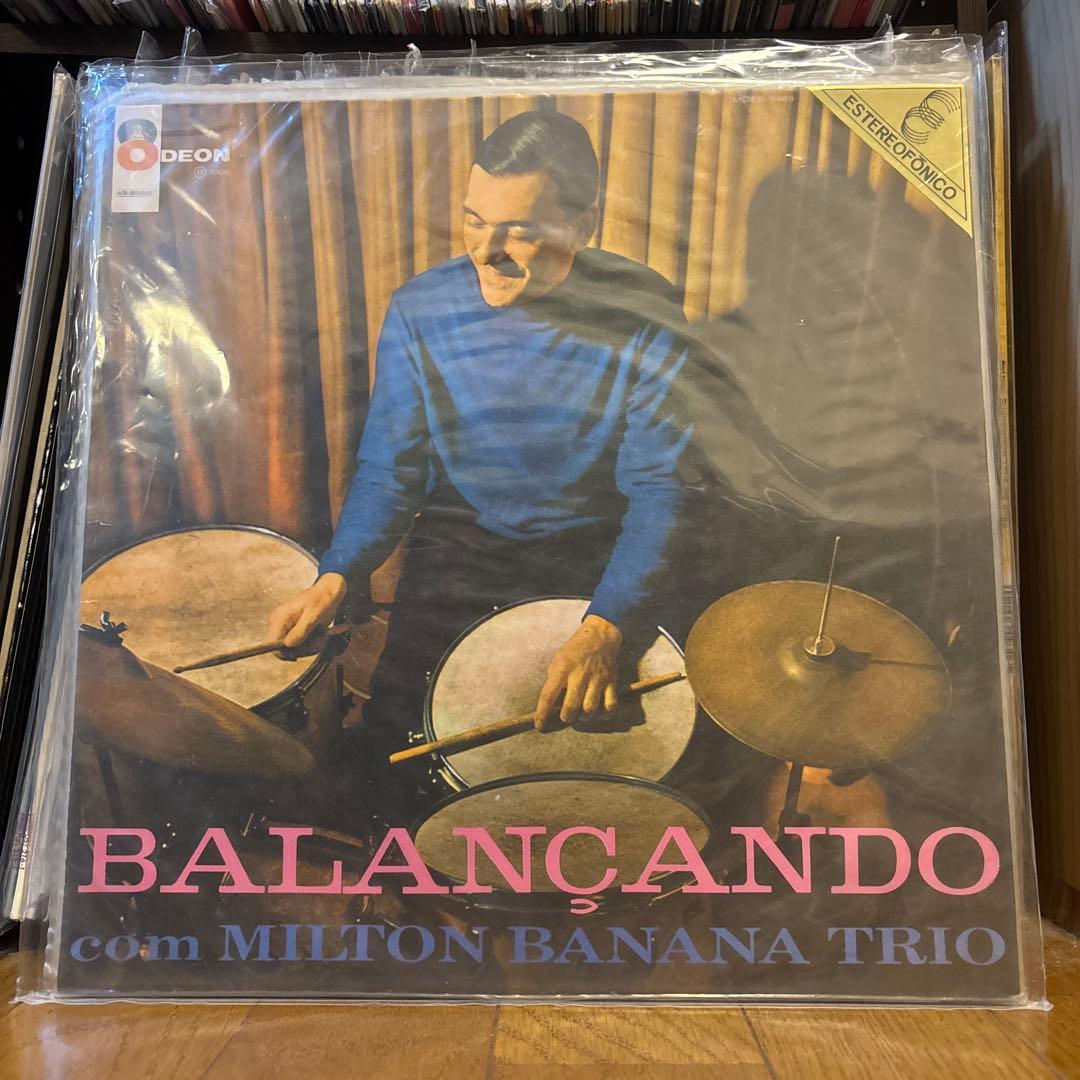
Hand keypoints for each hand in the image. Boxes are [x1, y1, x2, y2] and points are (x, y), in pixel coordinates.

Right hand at [266, 573, 346, 648]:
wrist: (328, 592)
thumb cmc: (321, 600)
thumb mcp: (313, 616)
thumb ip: (300, 631)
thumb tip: (288, 645)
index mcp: (279, 618)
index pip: (270, 643)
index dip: (285, 651)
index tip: (303, 648)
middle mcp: (278, 623)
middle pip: (283, 649)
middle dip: (302, 649)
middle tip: (318, 640)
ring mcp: (285, 626)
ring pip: (293, 649)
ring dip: (309, 646)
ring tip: (321, 635)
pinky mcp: (292, 629)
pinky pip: (299, 644)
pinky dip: (311, 643)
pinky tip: (319, 635)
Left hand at [534, 615, 622, 730]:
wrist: (598, 636)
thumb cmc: (574, 651)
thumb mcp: (557, 660)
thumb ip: (553, 681)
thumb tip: (549, 705)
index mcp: (562, 668)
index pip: (548, 696)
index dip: (542, 714)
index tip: (540, 725)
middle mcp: (580, 674)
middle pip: (570, 707)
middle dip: (566, 717)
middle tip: (566, 716)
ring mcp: (597, 679)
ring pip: (589, 709)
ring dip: (583, 716)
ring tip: (580, 713)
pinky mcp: (611, 681)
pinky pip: (610, 705)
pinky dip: (604, 713)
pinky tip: (599, 711)